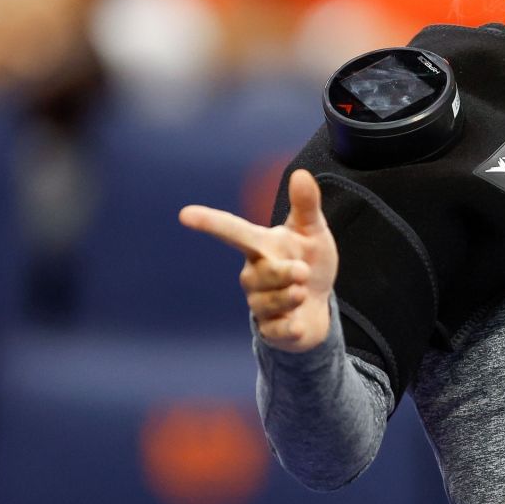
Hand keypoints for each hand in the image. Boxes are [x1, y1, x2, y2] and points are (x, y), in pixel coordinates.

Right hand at [178, 168, 336, 352]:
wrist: (319, 304)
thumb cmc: (310, 260)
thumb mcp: (313, 231)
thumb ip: (306, 205)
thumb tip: (301, 173)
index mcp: (260, 247)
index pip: (232, 232)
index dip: (210, 222)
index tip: (185, 214)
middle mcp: (253, 275)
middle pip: (262, 273)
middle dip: (286, 273)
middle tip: (303, 271)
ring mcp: (258, 303)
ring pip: (271, 301)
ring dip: (293, 296)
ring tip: (303, 292)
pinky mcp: (269, 331)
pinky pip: (277, 331)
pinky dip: (292, 327)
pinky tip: (298, 322)